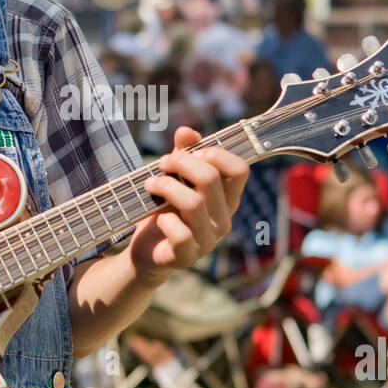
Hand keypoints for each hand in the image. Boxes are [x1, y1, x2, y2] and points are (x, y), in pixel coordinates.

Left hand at [129, 126, 248, 284]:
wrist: (147, 249)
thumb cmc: (165, 209)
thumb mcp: (174, 178)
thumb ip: (183, 153)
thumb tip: (185, 131)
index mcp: (227, 198)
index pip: (240, 170)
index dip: (217, 154)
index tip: (193, 152)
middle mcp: (223, 219)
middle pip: (210, 179)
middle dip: (181, 163)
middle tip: (161, 163)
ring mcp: (208, 240)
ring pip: (193, 203)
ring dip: (165, 187)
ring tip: (150, 184)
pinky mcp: (188, 256)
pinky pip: (180, 232)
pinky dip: (164, 219)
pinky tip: (157, 217)